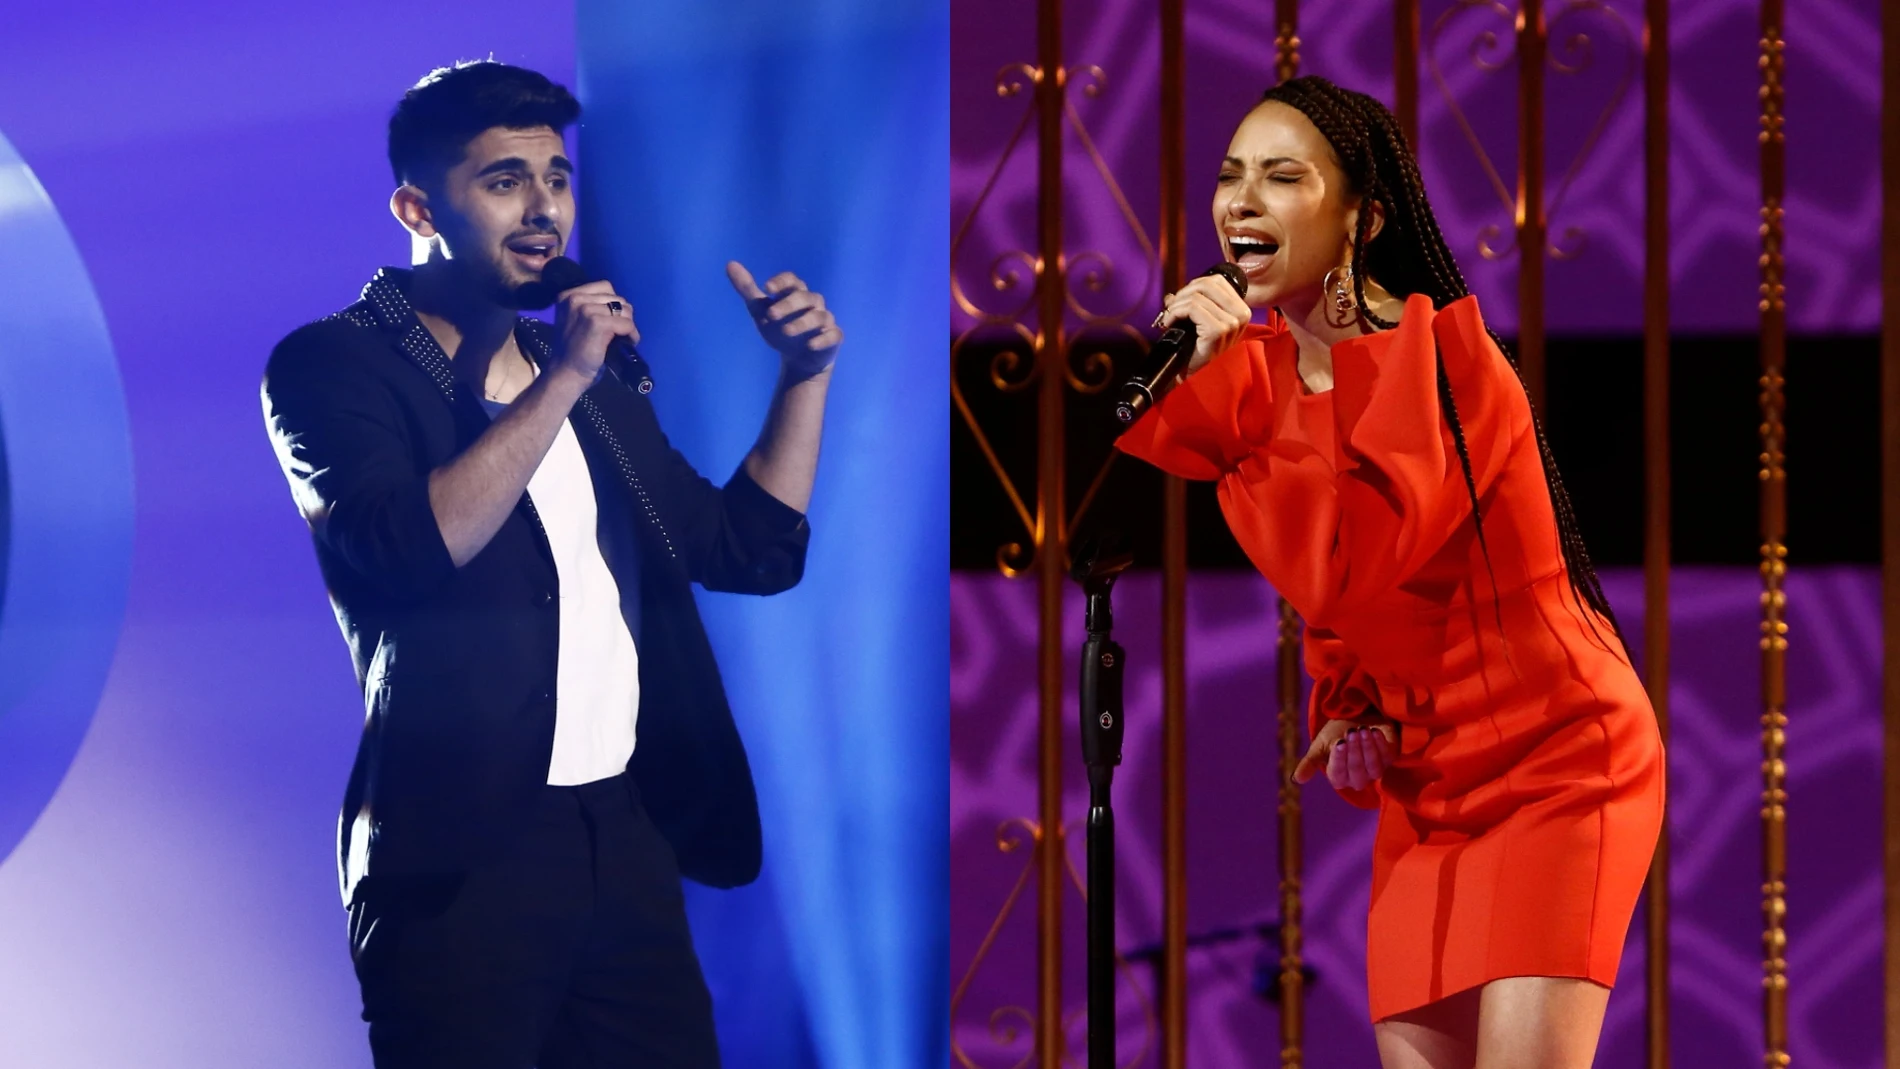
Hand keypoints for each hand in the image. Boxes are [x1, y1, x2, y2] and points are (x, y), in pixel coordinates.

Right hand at [551, 280, 639, 386]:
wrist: (566, 373)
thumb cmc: (573, 351)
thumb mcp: (576, 320)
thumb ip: (591, 308)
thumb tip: (620, 306)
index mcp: (568, 295)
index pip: (605, 287)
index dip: (614, 305)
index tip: (612, 321)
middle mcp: (575, 298)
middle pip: (617, 298)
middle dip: (623, 315)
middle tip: (619, 332)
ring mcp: (586, 309)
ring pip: (624, 310)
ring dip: (628, 325)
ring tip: (622, 338)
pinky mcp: (597, 323)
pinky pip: (626, 324)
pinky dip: (631, 335)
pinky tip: (627, 343)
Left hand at [726, 262, 841, 377]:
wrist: (799, 359)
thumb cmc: (780, 329)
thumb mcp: (760, 310)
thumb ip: (747, 289)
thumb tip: (730, 264)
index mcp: (795, 293)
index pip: (792, 280)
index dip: (781, 282)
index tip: (767, 287)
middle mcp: (813, 304)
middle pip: (805, 297)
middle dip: (789, 304)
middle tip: (771, 315)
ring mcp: (825, 320)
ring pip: (819, 316)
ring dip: (803, 322)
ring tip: (786, 331)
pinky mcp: (833, 337)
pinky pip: (833, 335)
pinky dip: (823, 339)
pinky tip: (810, 345)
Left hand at [1157, 273, 1252, 373]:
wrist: (1198, 381)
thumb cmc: (1198, 354)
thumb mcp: (1201, 323)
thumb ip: (1194, 304)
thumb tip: (1174, 294)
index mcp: (1241, 310)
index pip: (1216, 281)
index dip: (1193, 286)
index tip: (1180, 301)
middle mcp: (1241, 314)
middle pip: (1207, 284)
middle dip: (1184, 293)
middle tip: (1172, 308)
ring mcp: (1231, 323)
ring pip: (1197, 296)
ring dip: (1176, 304)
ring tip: (1170, 317)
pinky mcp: (1218, 330)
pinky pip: (1192, 308)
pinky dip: (1175, 312)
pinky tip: (1169, 323)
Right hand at [1292, 712, 1396, 793]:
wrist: (1354, 717)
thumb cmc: (1335, 733)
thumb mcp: (1320, 745)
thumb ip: (1310, 762)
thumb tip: (1296, 780)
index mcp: (1339, 777)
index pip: (1339, 775)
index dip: (1339, 760)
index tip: (1338, 742)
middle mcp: (1359, 778)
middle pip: (1358, 774)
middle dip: (1354, 752)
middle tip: (1350, 732)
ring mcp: (1376, 769)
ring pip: (1374, 768)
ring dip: (1368, 748)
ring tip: (1361, 729)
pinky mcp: (1389, 758)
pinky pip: (1387, 756)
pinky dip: (1381, 743)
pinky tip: (1374, 731)